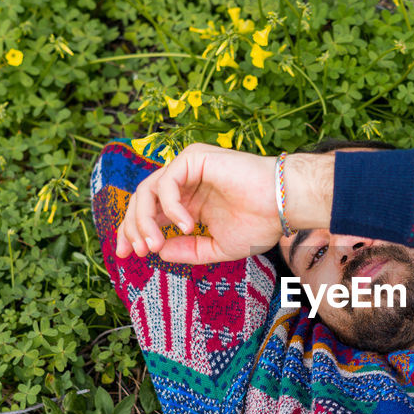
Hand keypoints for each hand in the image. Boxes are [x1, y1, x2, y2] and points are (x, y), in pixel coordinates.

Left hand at [114, 143, 279, 264]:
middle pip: (141, 201)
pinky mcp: (194, 158)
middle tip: (136, 251)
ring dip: (145, 221)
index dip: (133, 232)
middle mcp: (184, 183)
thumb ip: (187, 250)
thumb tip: (158, 252)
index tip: (129, 255)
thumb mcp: (217, 247)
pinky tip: (186, 225)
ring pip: (147, 191)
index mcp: (188, 202)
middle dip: (131, 228)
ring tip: (156, 244)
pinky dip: (169, 207)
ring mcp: (188, 168)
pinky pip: (166, 182)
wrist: (284, 206)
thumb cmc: (260, 223)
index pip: (149, 213)